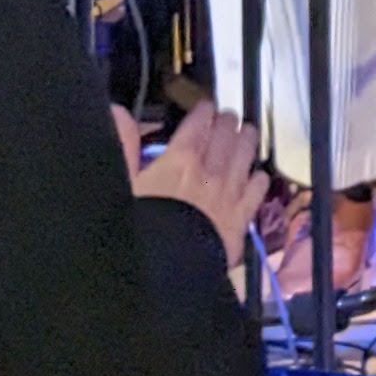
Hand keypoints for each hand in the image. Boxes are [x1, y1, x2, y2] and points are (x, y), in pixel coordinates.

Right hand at [122, 102, 268, 244]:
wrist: (166, 268)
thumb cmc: (141, 227)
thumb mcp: (122, 185)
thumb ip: (124, 146)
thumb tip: (117, 113)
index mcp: (180, 160)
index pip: (198, 123)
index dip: (204, 111)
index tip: (206, 107)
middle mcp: (210, 170)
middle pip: (226, 135)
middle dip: (227, 122)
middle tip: (228, 118)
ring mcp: (229, 193)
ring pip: (245, 156)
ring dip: (246, 141)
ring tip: (248, 134)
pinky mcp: (240, 218)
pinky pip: (257, 190)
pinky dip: (258, 178)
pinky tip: (257, 176)